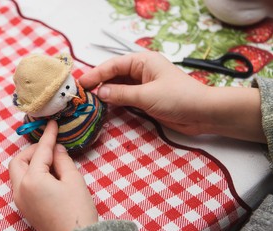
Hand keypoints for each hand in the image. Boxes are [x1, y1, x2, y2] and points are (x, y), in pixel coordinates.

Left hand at [9, 120, 97, 230]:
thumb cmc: (77, 210)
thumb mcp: (74, 180)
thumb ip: (62, 160)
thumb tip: (56, 149)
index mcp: (31, 180)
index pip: (40, 151)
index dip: (48, 136)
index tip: (52, 123)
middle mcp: (19, 190)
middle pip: (18, 161)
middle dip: (32, 151)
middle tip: (50, 148)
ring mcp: (19, 201)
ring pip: (17, 172)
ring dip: (30, 163)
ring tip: (51, 162)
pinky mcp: (24, 209)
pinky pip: (21, 184)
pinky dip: (30, 174)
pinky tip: (47, 176)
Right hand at [79, 51, 264, 142]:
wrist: (202, 114)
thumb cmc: (178, 98)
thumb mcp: (146, 95)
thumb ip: (121, 94)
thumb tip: (99, 93)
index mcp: (143, 62)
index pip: (114, 65)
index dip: (96, 74)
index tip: (81, 84)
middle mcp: (142, 71)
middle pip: (114, 75)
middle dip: (99, 83)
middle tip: (82, 94)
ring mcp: (144, 86)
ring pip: (119, 87)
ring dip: (106, 93)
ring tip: (89, 101)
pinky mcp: (146, 99)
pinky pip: (126, 98)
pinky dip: (115, 102)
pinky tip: (105, 106)